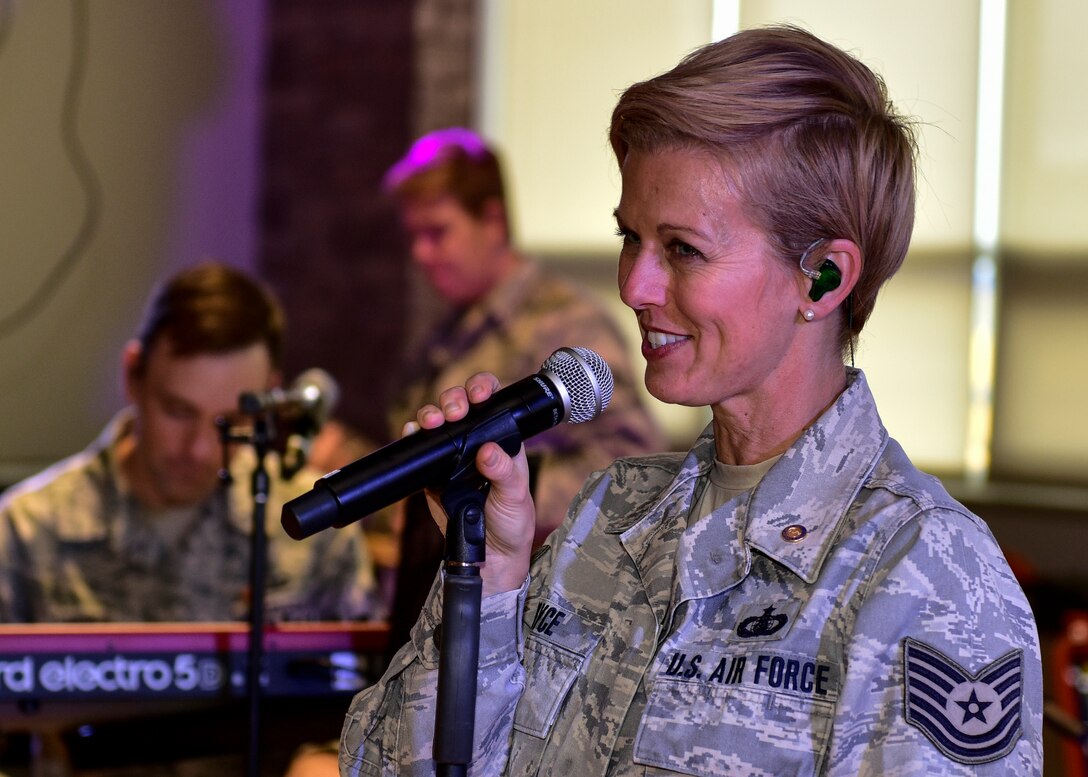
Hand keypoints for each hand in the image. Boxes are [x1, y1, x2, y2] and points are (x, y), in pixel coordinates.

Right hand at [409, 372, 535, 595]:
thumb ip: (504, 473)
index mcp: (501, 440)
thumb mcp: (515, 497)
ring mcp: (452, 456)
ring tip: (432, 422)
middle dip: (453, 399)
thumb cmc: (511, 522)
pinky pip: (419, 449)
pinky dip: (412, 437)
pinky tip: (412, 433)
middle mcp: (475, 442)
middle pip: (460, 405)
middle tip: (454, 411)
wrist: (489, 555)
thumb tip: (487, 451)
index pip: (492, 402)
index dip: (483, 388)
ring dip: (431, 415)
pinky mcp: (432, 473)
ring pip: (437, 423)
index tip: (479, 393)